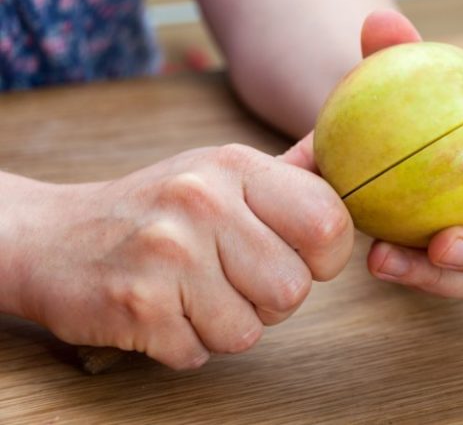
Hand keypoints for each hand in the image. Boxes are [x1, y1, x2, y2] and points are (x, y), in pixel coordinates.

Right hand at [14, 144, 352, 368]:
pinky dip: (187, 343)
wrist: (53, 237)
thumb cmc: (157, 209)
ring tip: (193, 293)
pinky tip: (163, 309)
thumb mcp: (220, 173)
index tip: (297, 255)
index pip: (328, 223)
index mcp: (235, 165)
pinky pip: (201, 353)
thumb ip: (289, 178)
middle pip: (294, 289)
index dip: (325, 256)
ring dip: (228, 325)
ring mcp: (167, 253)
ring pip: (250, 331)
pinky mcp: (137, 305)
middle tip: (232, 278)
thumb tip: (351, 168)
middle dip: (271, 299)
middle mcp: (203, 201)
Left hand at [284, 10, 462, 299]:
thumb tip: (379, 22)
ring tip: (384, 261)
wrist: (386, 147)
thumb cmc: (411, 107)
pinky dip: (412, 278)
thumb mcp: (403, 78)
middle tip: (444, 247)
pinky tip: (373, 262)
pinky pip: (444, 283)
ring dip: (442, 279)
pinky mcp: (454, 268)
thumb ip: (396, 52)